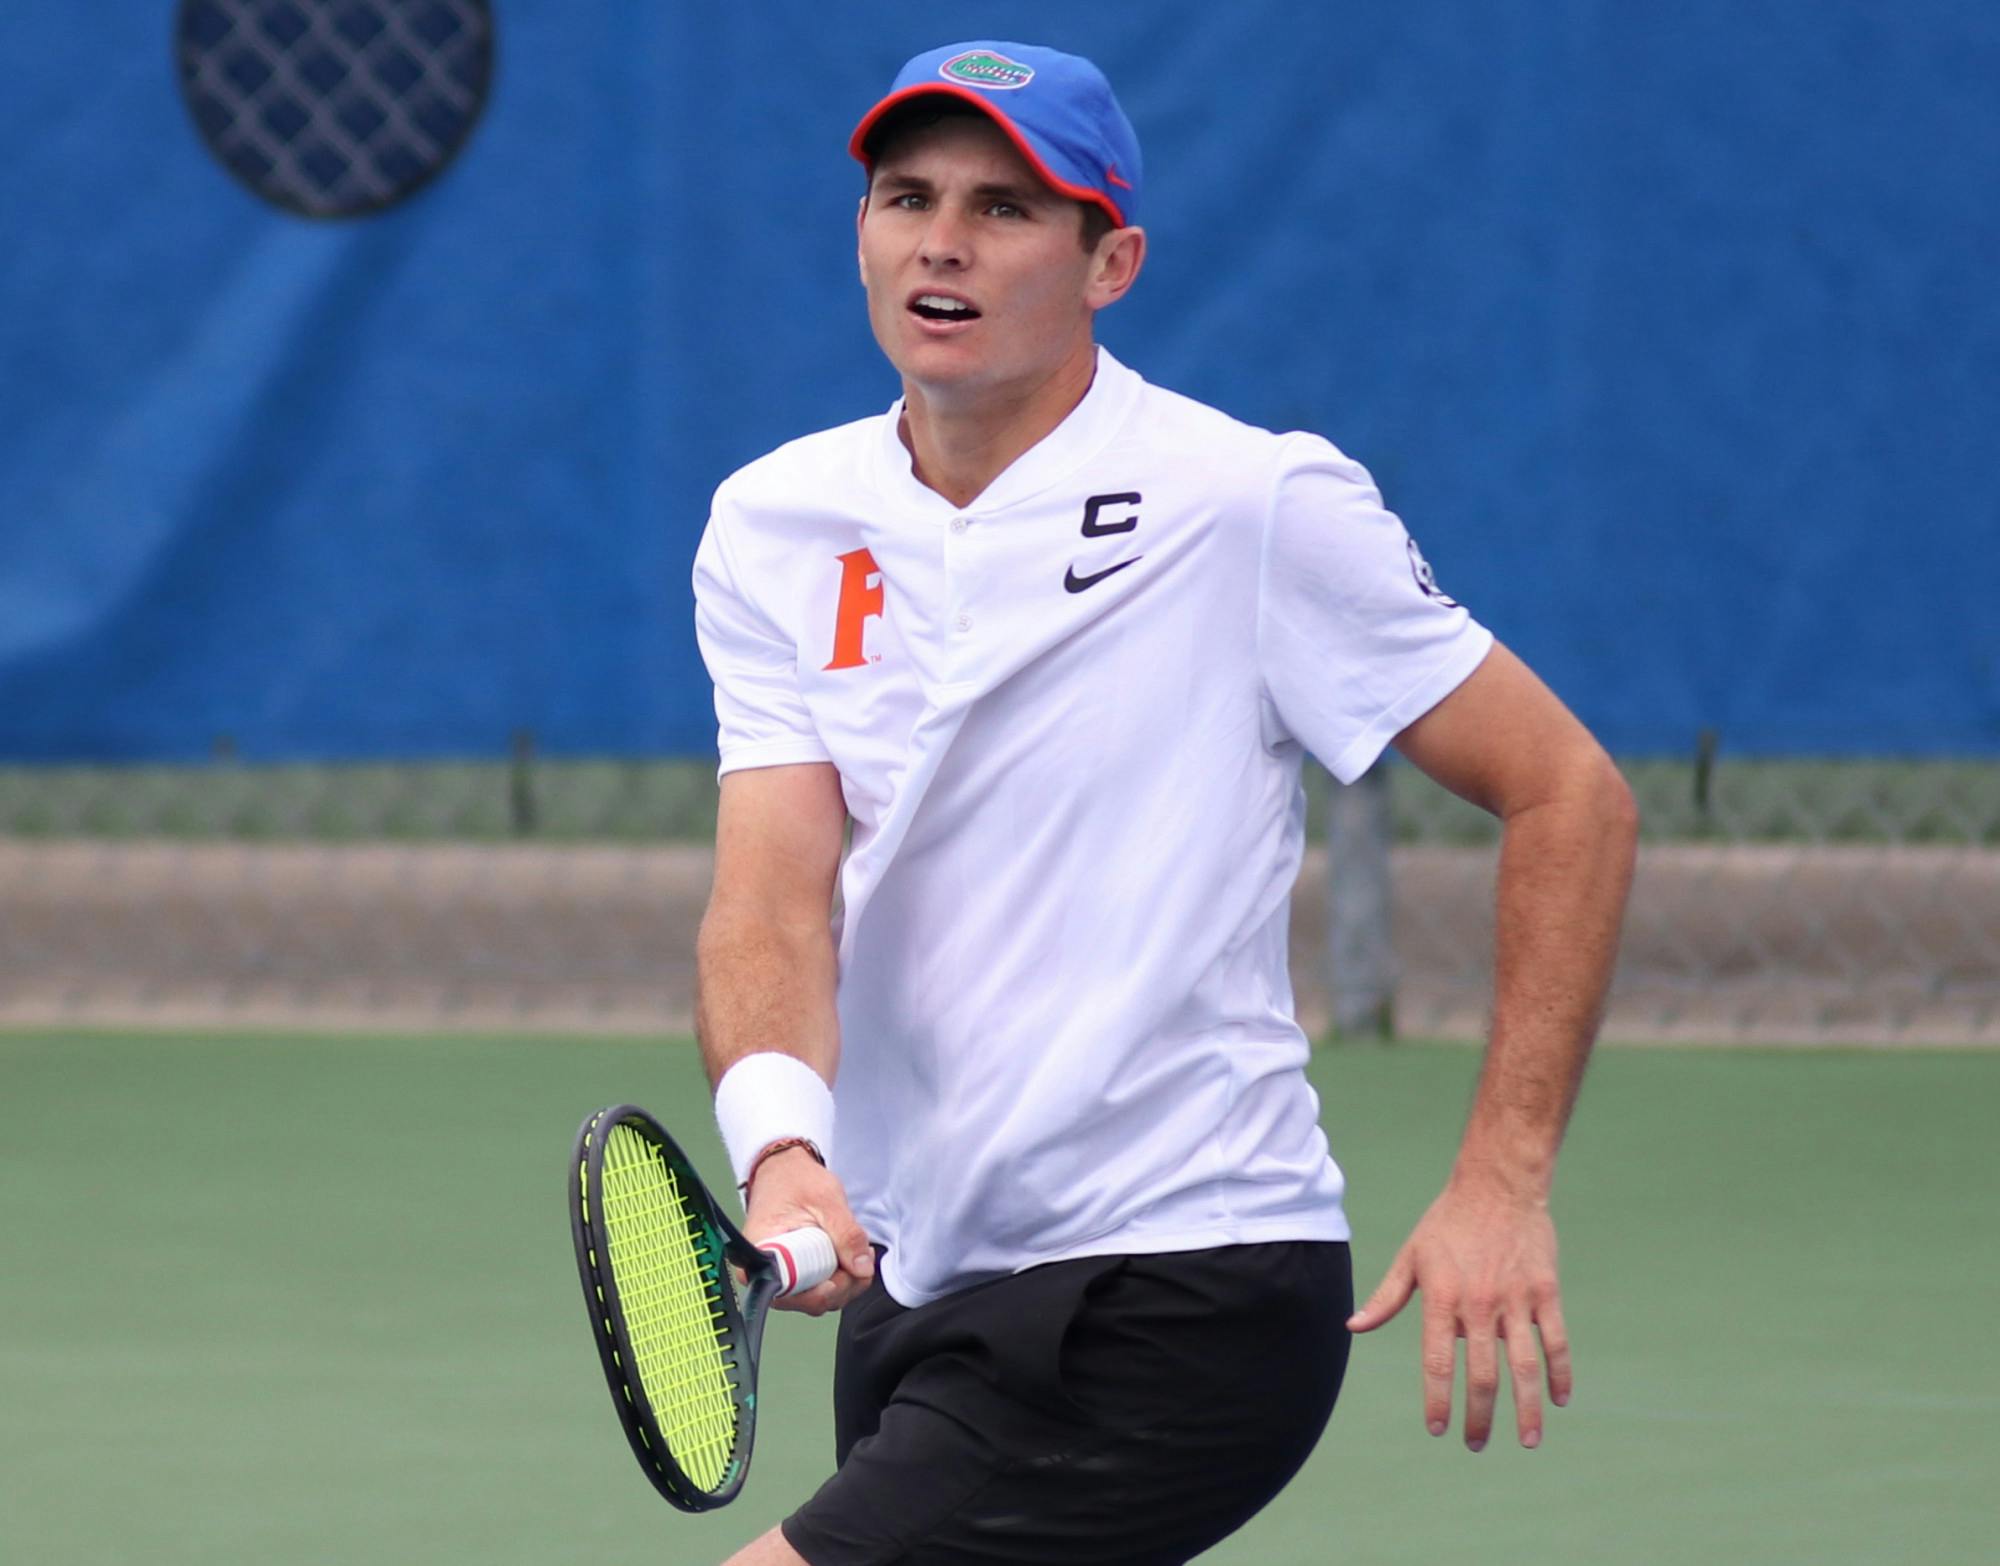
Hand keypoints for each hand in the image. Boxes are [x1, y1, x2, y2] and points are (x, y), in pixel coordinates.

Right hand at [743, 1144, 874, 1315]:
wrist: (785, 1171)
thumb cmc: (796, 1180)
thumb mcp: (827, 1200)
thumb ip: (847, 1234)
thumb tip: (862, 1268)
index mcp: (762, 1252)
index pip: (790, 1291)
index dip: (821, 1289)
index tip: (843, 1273)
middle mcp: (766, 1272)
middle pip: (807, 1301)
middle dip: (841, 1284)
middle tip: (858, 1257)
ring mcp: (783, 1276)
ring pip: (819, 1299)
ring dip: (845, 1282)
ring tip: (855, 1251)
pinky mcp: (797, 1276)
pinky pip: (821, 1288)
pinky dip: (841, 1277)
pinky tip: (849, 1257)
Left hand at [1346, 1176, 1571, 1450]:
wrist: (1498, 1185)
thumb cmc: (1447, 1222)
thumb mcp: (1410, 1256)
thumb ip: (1386, 1297)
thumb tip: (1354, 1327)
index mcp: (1441, 1297)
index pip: (1438, 1362)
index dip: (1438, 1400)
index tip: (1438, 1429)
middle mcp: (1478, 1304)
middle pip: (1482, 1375)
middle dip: (1479, 1417)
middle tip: (1476, 1444)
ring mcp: (1516, 1300)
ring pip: (1524, 1367)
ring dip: (1525, 1410)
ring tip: (1525, 1441)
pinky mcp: (1546, 1292)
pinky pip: (1557, 1342)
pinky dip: (1560, 1374)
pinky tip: (1558, 1400)